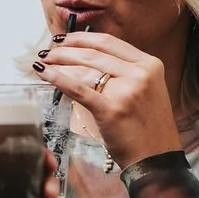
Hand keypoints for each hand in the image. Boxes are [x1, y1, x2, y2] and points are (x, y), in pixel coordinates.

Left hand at [35, 31, 181, 169]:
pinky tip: (44, 73)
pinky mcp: (111, 109)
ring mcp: (127, 91)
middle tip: (48, 52)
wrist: (155, 159)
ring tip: (43, 62)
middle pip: (93, 54)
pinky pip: (78, 88)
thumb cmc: (147, 128)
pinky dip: (57, 78)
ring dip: (58, 63)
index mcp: (149, 64)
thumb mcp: (147, 89)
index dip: (81, 38)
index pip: (108, 42)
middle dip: (65, 51)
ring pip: (84, 68)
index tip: (64, 40)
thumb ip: (125, 72)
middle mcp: (140, 73)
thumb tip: (87, 58)